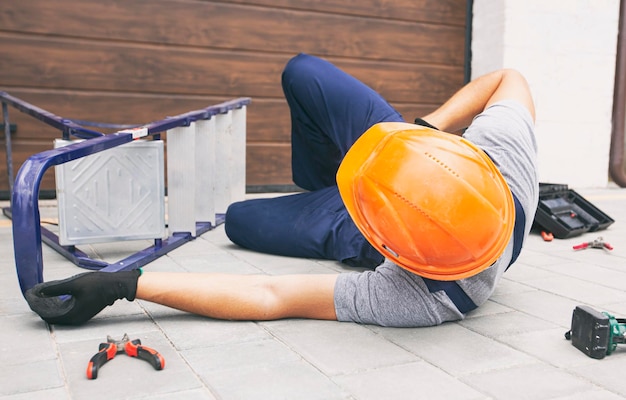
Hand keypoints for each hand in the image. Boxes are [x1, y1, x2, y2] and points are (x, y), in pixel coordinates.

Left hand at [24, 270, 140, 324]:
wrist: (116, 285)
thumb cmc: (98, 285)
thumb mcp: (74, 284)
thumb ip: (55, 289)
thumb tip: (40, 292)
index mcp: (72, 315)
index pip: (48, 316)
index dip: (38, 307)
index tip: (31, 298)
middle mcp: (75, 318)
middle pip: (53, 316)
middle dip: (43, 306)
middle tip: (35, 295)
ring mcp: (80, 316)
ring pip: (60, 314)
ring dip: (51, 306)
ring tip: (43, 295)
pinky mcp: (84, 311)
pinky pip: (67, 311)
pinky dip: (60, 305)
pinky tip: (56, 297)